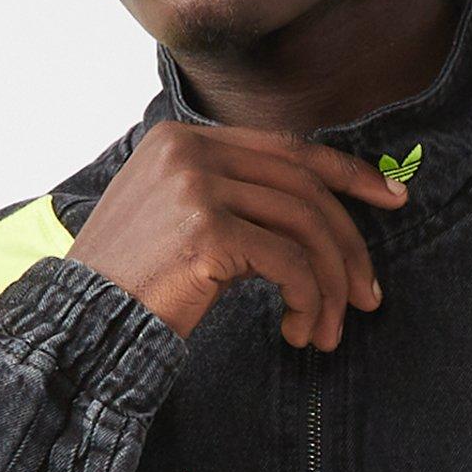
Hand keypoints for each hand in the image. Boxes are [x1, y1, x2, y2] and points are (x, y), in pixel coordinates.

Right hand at [69, 121, 409, 348]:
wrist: (79, 324)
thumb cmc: (130, 285)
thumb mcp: (175, 220)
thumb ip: (228, 197)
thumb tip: (313, 211)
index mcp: (183, 139)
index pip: (287, 148)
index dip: (347, 173)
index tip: (393, 199)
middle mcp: (190, 152)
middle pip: (304, 188)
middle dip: (349, 246)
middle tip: (368, 297)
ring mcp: (197, 187)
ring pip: (305, 227)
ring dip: (330, 286)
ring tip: (329, 331)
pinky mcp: (207, 232)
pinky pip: (289, 263)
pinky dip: (308, 301)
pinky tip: (299, 331)